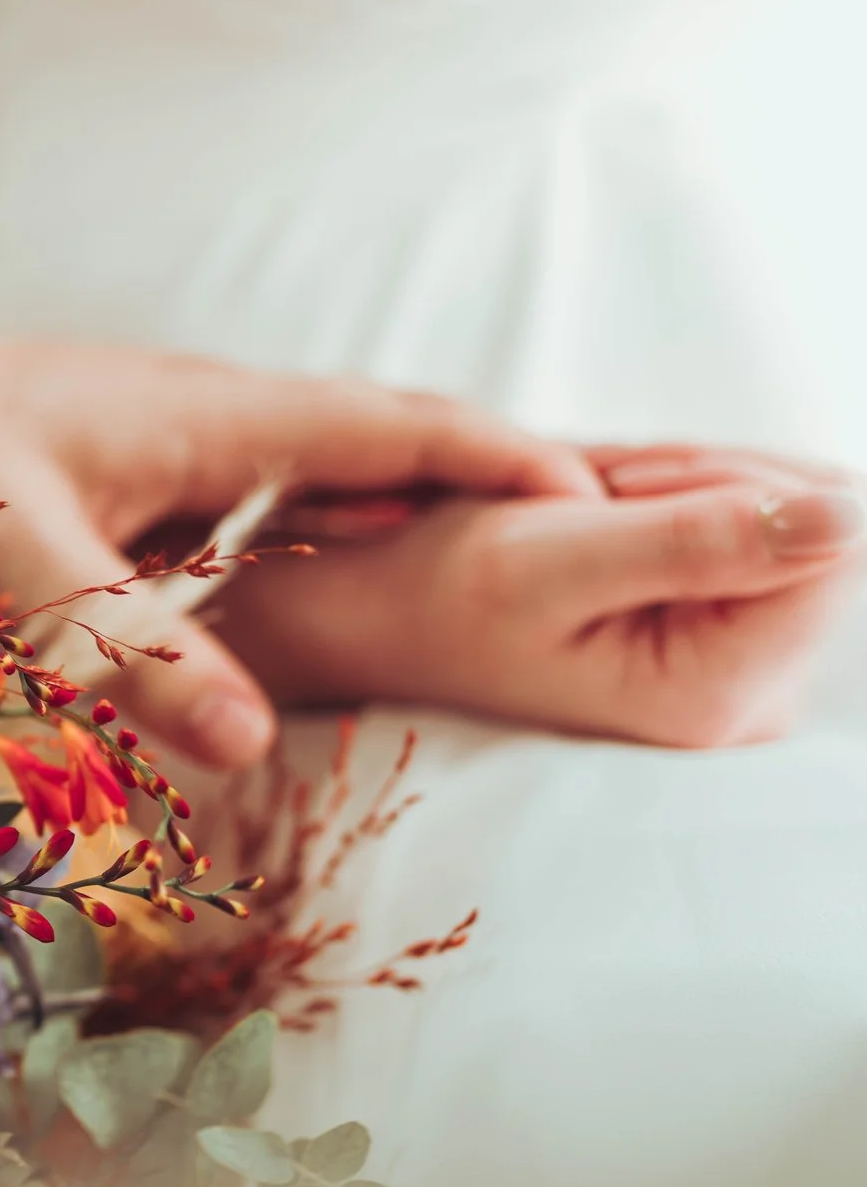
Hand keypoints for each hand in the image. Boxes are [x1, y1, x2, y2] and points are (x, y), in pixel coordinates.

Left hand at [0, 331, 601, 766]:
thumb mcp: (18, 556)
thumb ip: (125, 648)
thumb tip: (252, 745)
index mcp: (215, 415)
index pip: (394, 429)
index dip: (501, 460)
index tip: (606, 500)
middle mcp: (219, 416)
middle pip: (386, 443)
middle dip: (486, 482)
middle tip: (588, 540)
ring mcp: (187, 439)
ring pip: (333, 472)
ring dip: (412, 510)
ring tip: (501, 570)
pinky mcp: (152, 472)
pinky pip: (272, 497)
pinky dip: (329, 532)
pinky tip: (344, 582)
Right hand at [205, 458, 863, 746]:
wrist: (368, 612)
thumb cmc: (429, 592)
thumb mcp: (548, 554)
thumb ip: (701, 540)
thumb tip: (856, 517)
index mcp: (714, 695)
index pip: (830, 538)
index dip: (732, 483)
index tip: (619, 491)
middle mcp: (748, 704)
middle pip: (812, 528)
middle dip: (703, 483)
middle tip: (586, 502)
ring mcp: (740, 676)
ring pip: (782, 516)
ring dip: (684, 484)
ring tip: (580, 514)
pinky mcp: (724, 644)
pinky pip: (752, 530)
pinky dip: (679, 498)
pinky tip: (599, 523)